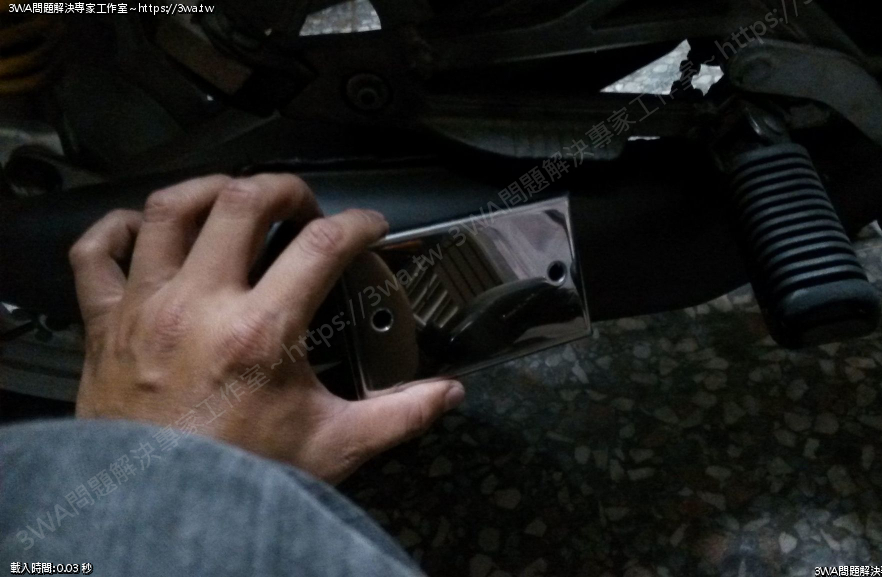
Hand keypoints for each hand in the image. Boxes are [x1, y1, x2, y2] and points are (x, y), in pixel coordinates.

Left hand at [69, 174, 464, 482]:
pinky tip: (144, 228)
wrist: (159, 514)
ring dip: (207, 189)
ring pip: (168, 210)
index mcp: (260, 332)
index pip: (322, 245)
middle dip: (284, 189)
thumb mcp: (333, 446)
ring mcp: (144, 307)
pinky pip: (94, 252)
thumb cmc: (242, 477)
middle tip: (304, 207)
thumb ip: (400, 415)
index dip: (358, 223)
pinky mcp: (103, 323)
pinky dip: (115, 228)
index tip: (369, 227)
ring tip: (234, 196)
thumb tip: (449, 393)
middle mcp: (199, 305)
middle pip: (242, 202)